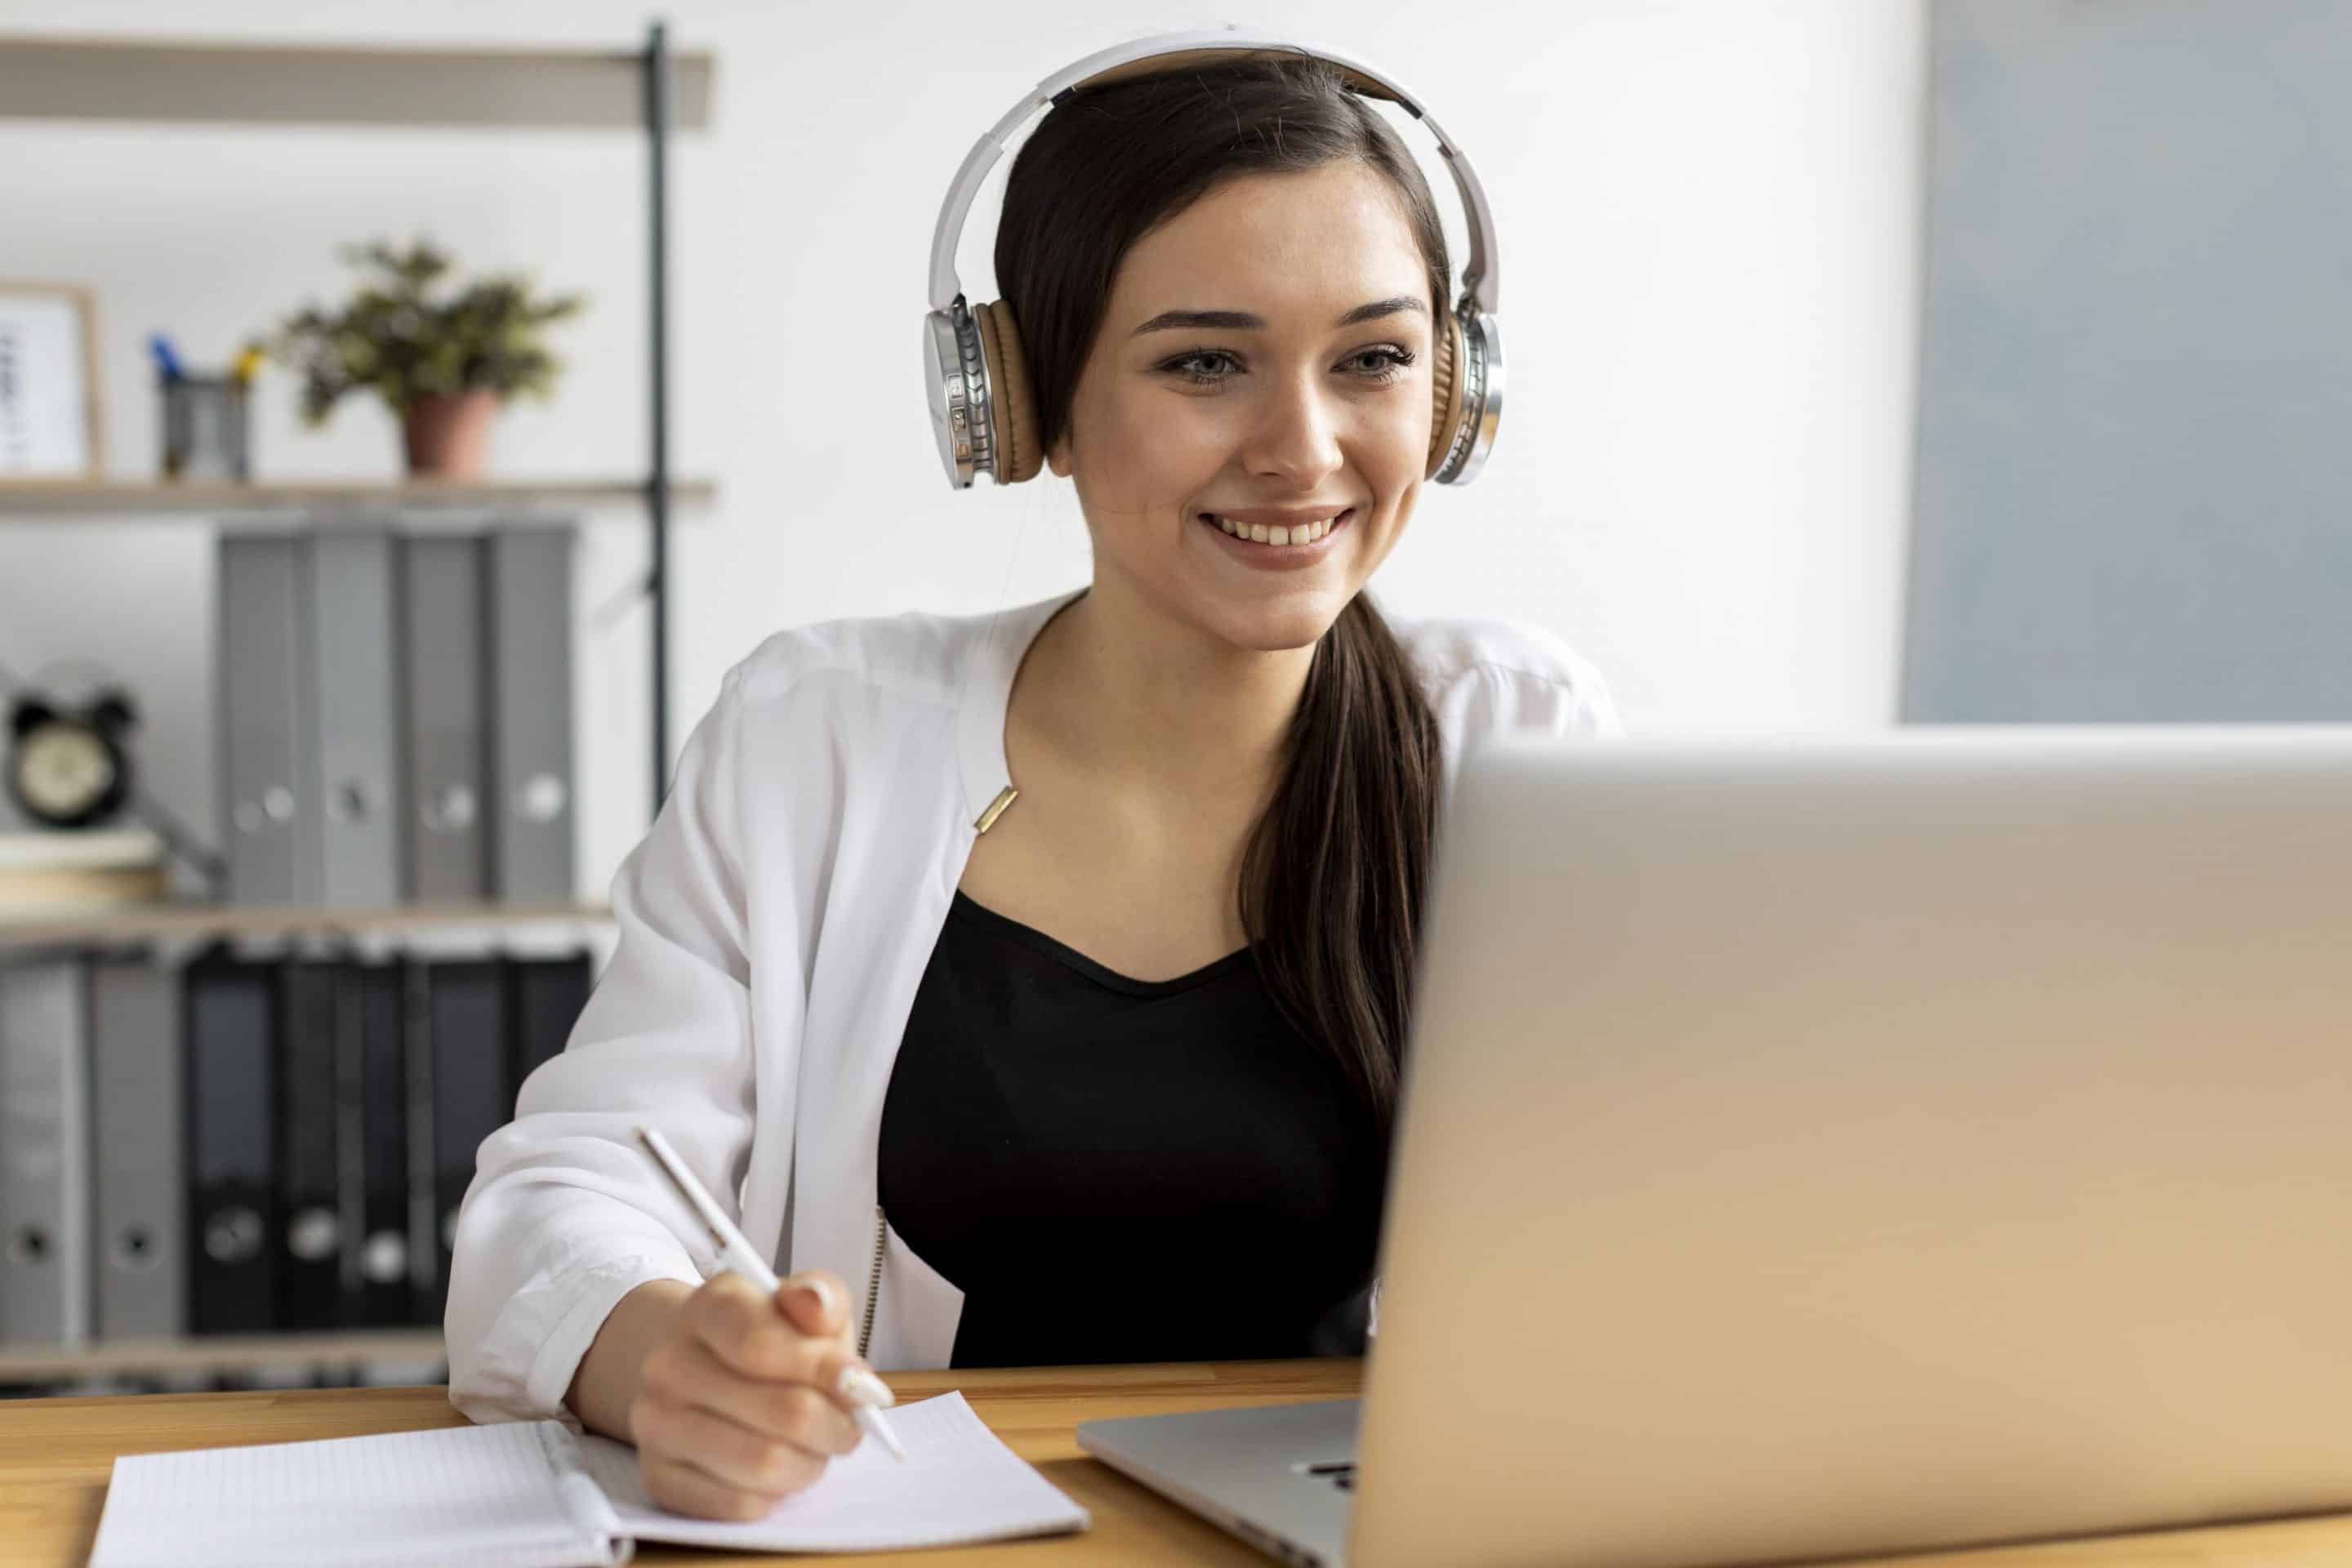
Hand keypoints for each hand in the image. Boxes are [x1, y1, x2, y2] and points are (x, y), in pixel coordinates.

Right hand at [627, 1269, 875, 1519]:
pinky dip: (777, 1492)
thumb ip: (822, 1299)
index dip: (824, 1369)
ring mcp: (654, 1425)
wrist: (697, 1368)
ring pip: (765, 1465)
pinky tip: (779, 1467)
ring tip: (817, 1445)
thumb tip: (819, 1309)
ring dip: (812, 1462)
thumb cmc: (767, 1337)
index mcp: (707, 1308)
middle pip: (784, 1412)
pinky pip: (741, 1504)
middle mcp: (668, 1364)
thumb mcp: (801, 1305)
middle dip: (836, 1423)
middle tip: (849, 1422)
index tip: (859, 1380)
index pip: (763, 1344)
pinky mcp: (659, 1479)